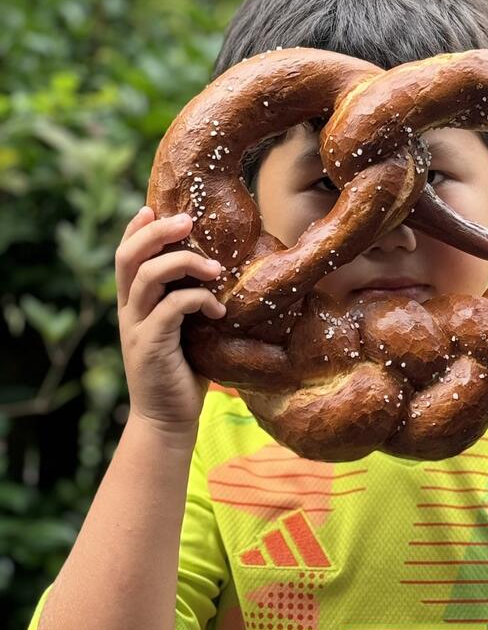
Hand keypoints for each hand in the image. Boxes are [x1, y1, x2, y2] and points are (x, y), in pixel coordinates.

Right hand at [116, 205, 226, 433]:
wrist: (168, 420)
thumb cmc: (184, 372)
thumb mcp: (185, 329)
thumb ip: (187, 300)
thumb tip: (220, 268)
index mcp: (134, 304)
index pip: (125, 256)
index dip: (136, 229)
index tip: (155, 208)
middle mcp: (129, 312)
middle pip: (129, 257)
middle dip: (156, 232)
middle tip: (188, 221)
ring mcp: (136, 329)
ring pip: (147, 277)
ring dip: (183, 263)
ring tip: (215, 268)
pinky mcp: (150, 347)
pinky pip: (170, 309)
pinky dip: (196, 300)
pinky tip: (217, 309)